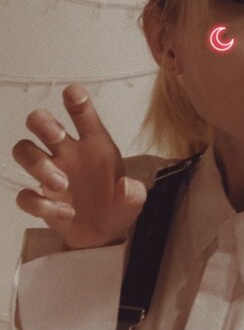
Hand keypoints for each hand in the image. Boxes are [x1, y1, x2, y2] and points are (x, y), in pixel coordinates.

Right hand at [12, 84, 146, 249]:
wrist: (104, 236)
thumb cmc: (117, 206)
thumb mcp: (133, 202)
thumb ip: (134, 194)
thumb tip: (126, 187)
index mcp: (93, 143)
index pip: (81, 113)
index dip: (75, 99)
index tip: (73, 93)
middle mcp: (67, 153)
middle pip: (40, 122)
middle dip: (43, 123)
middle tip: (58, 139)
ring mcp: (50, 173)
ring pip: (24, 150)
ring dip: (37, 164)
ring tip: (61, 185)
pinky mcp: (40, 198)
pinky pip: (25, 194)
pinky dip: (41, 204)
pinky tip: (65, 213)